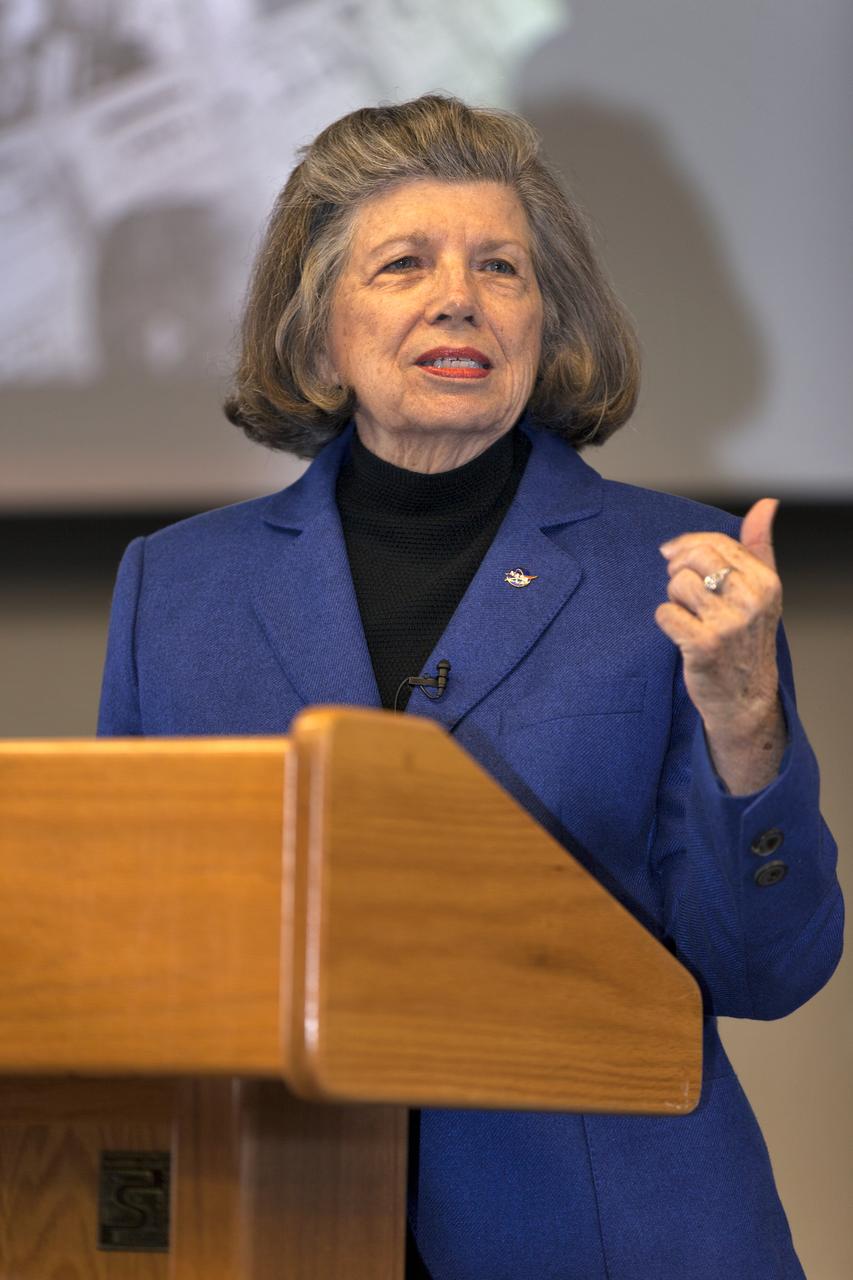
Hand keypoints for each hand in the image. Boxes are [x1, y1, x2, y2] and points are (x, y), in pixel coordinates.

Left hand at [655, 498, 785, 793]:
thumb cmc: (747, 640)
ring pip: (677, 584)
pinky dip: (665, 622)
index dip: (687, 546)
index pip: (716, 542)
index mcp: (766, 582)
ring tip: (688, 615)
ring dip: (673, 598)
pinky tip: (680, 634)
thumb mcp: (761, 592)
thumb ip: (759, 546)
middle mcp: (751, 600)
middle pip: (694, 558)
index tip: (674, 556)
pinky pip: (664, 613)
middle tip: (682, 591)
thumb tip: (767, 504)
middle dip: (678, 569)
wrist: (744, 698)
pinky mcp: (703, 645)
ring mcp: (728, 623)